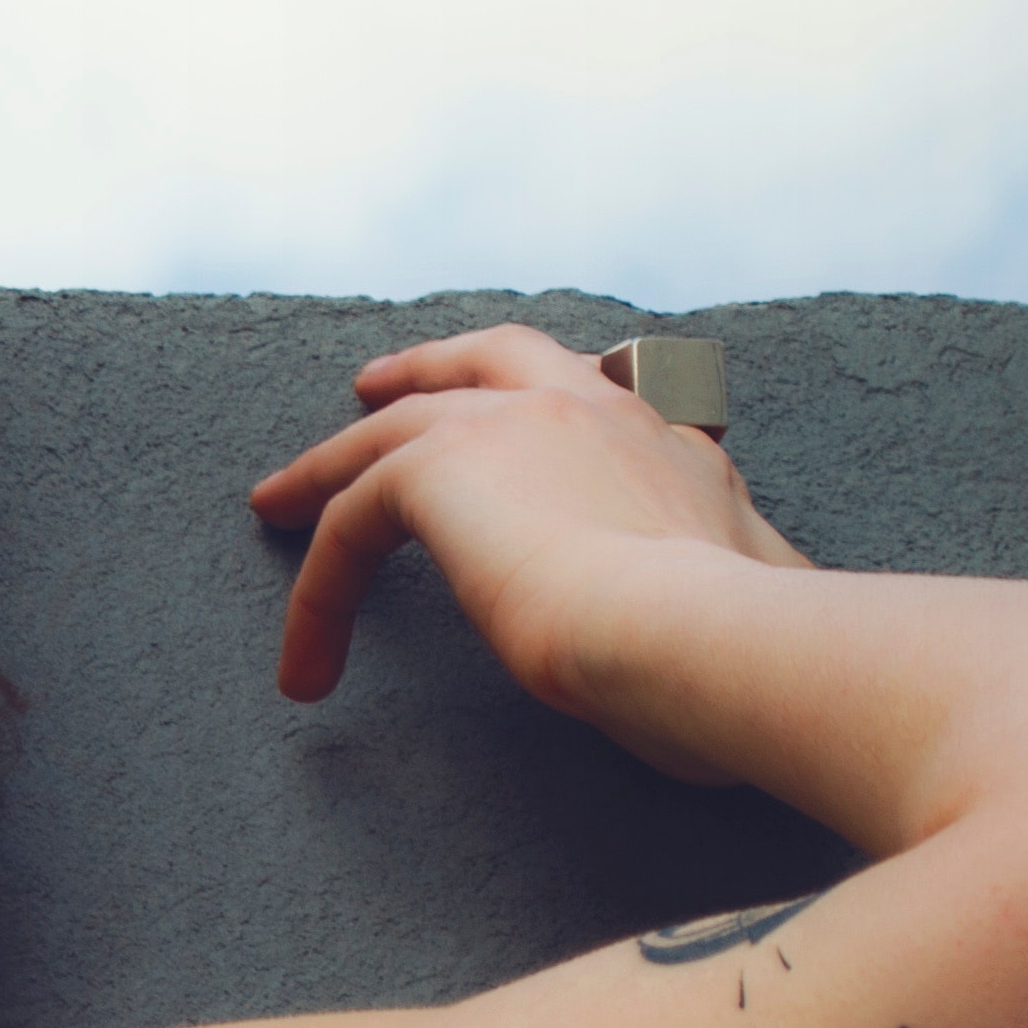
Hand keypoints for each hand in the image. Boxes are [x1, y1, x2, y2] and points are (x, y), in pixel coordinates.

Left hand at [249, 324, 812, 773]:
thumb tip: (749, 626)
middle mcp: (595, 410)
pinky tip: (306, 664)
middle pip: (488, 362)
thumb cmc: (747, 654)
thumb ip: (736, 589)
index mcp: (672, 441)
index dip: (539, 397)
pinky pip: (349, 523)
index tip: (507, 413)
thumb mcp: (750, 608)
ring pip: (391, 435)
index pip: (597, 393)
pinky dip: (316, 592)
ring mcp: (516, 425)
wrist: (711, 634)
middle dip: (426, 370)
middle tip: (369, 390)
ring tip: (278, 506)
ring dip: (327, 475)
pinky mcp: (440, 471)